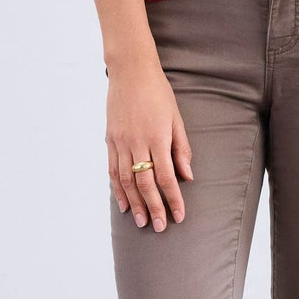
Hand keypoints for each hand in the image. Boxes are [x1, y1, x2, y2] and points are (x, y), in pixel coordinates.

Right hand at [106, 59, 192, 228]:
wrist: (130, 72)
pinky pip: (113, 169)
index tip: (178, 216)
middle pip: (145, 183)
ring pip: (126, 180)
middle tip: (158, 227)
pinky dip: (118, 189)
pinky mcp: (110, 140)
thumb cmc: (158, 93)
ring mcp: (121, 142)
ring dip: (134, 203)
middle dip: (153, 207)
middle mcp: (137, 142)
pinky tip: (123, 202)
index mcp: (158, 137)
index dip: (173, 198)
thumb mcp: (176, 118)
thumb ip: (181, 149)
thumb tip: (187, 176)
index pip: (166, 176)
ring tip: (140, 221)